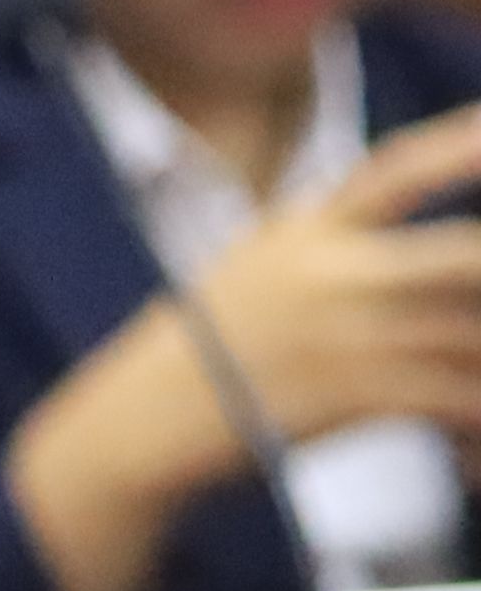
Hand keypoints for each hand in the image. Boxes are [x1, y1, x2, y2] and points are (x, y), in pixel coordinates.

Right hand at [8, 101, 480, 590]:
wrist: (143, 416)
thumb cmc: (208, 342)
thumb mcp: (257, 261)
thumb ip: (331, 240)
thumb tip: (416, 239)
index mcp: (307, 231)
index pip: (395, 171)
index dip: (456, 146)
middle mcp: (334, 275)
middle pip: (465, 256)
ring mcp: (348, 334)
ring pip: (472, 337)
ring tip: (479, 379)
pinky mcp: (356, 395)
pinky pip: (454, 401)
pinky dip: (476, 423)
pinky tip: (473, 444)